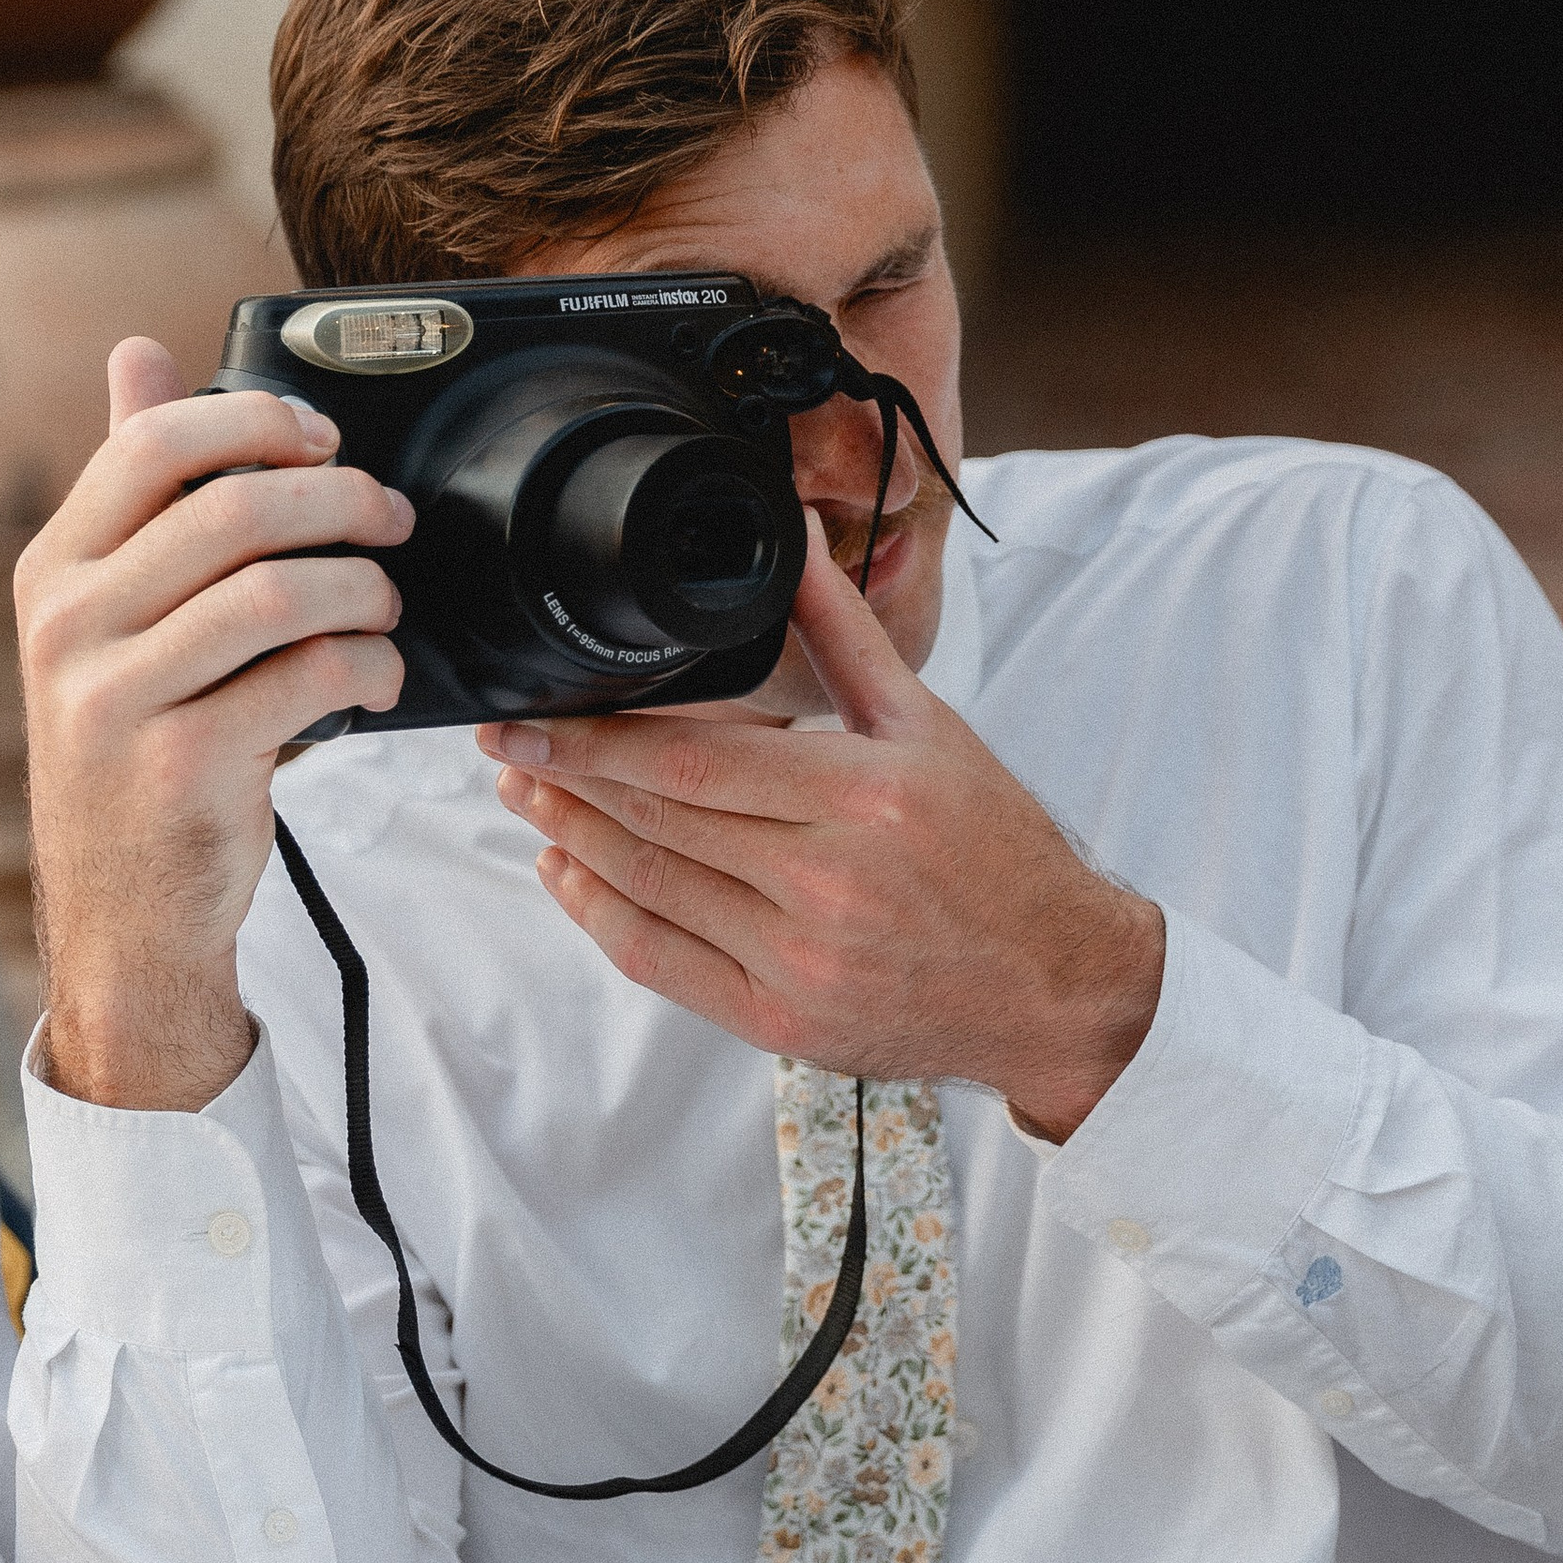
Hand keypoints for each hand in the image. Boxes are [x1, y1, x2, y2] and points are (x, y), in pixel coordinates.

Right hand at [16, 337, 411, 1109]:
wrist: (121, 920)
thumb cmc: (135, 754)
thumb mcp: (108, 623)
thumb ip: (131, 496)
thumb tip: (138, 355)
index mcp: (53, 573)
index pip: (154, 446)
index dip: (259, 422)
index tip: (323, 440)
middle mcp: (69, 628)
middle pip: (235, 508)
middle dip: (342, 500)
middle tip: (390, 519)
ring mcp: (118, 699)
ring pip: (278, 590)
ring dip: (364, 588)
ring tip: (384, 608)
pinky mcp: (182, 766)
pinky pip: (309, 678)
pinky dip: (368, 667)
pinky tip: (375, 678)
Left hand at [479, 515, 1165, 1138]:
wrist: (1054, 985)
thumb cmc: (997, 850)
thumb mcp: (931, 727)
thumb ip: (849, 635)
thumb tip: (799, 539)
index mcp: (864, 796)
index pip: (695, 759)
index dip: (598, 739)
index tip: (537, 715)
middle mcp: (828, 882)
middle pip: (659, 820)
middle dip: (568, 779)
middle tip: (508, 746)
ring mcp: (801, 961)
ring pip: (651, 888)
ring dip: (572, 840)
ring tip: (526, 798)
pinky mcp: (784, 1023)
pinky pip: (664, 962)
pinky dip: (602, 915)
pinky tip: (568, 875)